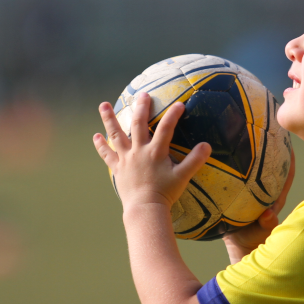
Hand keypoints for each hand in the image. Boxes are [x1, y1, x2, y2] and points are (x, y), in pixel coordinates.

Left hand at [92, 92, 211, 211]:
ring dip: (109, 119)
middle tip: (142, 95)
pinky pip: (107, 154)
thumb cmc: (165, 193)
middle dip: (141, 108)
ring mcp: (126, 158)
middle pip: (138, 124)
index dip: (173, 115)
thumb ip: (195, 160)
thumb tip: (207, 145)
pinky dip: (101, 145)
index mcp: (156, 151)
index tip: (179, 104)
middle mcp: (139, 151)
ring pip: (116, 134)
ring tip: (103, 105)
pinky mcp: (117, 168)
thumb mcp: (183, 176)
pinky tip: (96, 136)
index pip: (166, 128)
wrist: (145, 208)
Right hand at [222, 145, 295, 263]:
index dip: (289, 159)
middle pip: (269, 167)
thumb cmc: (253, 241)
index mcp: (273, 198)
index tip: (289, 141)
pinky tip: (225, 155)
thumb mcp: (261, 232)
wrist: (238, 249)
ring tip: (247, 136)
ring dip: (252, 155)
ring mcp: (251, 194)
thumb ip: (266, 224)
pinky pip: (238, 178)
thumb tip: (268, 215)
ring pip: (253, 171)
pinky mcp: (238, 197)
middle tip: (267, 130)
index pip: (285, 175)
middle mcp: (263, 193)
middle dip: (271, 149)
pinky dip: (235, 167)